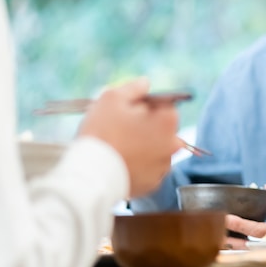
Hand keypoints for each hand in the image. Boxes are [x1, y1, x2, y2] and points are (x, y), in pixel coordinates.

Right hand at [77, 78, 179, 196]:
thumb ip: (134, 87)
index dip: (145, 106)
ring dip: (143, 146)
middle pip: (161, 128)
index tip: (127, 111)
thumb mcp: (112, 98)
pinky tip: (121, 162)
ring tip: (118, 148)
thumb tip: (146, 83)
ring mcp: (164, 166)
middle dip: (145, 126)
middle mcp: (174, 143)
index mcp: (168, 120)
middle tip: (120, 129)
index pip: (164, 105)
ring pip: (155, 149)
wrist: (91, 174)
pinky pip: (148, 169)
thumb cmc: (102, 132)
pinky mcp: (153, 183)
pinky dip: (138, 165)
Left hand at [224, 184, 265, 248]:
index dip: (239, 224)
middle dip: (230, 240)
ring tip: (219, 238)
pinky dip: (243, 248)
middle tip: (214, 230)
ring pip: (250, 251)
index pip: (256, 230)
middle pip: (248, 245)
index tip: (226, 218)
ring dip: (234, 246)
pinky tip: (233, 243)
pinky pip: (256, 252)